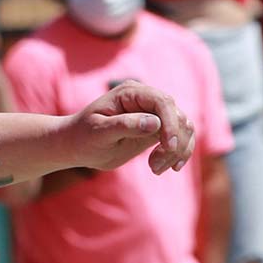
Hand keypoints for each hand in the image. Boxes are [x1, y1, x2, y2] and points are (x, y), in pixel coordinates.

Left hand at [66, 81, 194, 173]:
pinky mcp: (159, 129)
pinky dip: (179, 154)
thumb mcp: (98, 132)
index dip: (170, 123)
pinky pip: (181, 139)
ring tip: (155, 169)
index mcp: (130, 93)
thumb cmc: (82, 136)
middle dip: (174, 142)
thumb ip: (125, 125)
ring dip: (177, 151)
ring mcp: (155, 114)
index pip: (161, 102)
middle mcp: (146, 99)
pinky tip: (168, 167)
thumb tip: (155, 122)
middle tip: (154, 166)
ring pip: (184, 128)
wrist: (77, 146)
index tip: (169, 146)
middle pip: (178, 115)